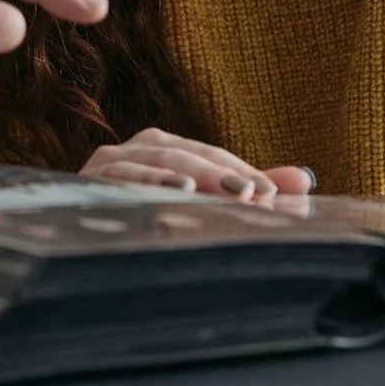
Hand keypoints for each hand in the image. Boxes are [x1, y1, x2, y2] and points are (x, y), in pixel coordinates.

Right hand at [82, 128, 313, 202]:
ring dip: (195, 172)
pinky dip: (152, 178)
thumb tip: (305, 180)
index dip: (244, 172)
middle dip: (223, 173)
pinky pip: (124, 174)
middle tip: (255, 194)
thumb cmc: (145, 219)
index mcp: (166, 147)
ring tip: (225, 190)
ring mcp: (113, 160)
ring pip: (160, 157)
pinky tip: (177, 189)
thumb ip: (248, 188)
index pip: (212, 155)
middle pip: (188, 153)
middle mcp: (140, 147)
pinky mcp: (91, 177)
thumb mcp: (201, 204)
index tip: (274, 195)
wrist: (78, 238)